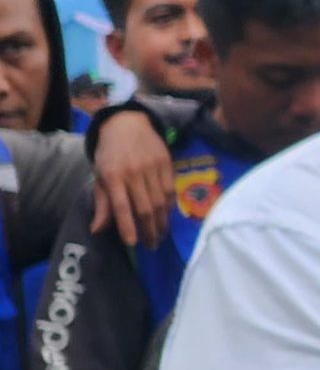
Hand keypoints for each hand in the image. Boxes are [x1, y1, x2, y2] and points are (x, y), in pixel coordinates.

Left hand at [89, 110, 174, 248]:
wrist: (128, 124)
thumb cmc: (110, 154)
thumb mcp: (100, 176)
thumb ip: (102, 204)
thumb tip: (97, 230)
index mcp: (113, 176)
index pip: (121, 207)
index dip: (127, 227)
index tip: (132, 244)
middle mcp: (134, 173)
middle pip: (144, 207)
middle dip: (149, 230)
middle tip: (151, 245)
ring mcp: (152, 167)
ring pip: (160, 202)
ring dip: (161, 222)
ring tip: (160, 236)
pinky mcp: (167, 163)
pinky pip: (170, 190)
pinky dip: (169, 206)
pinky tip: (167, 217)